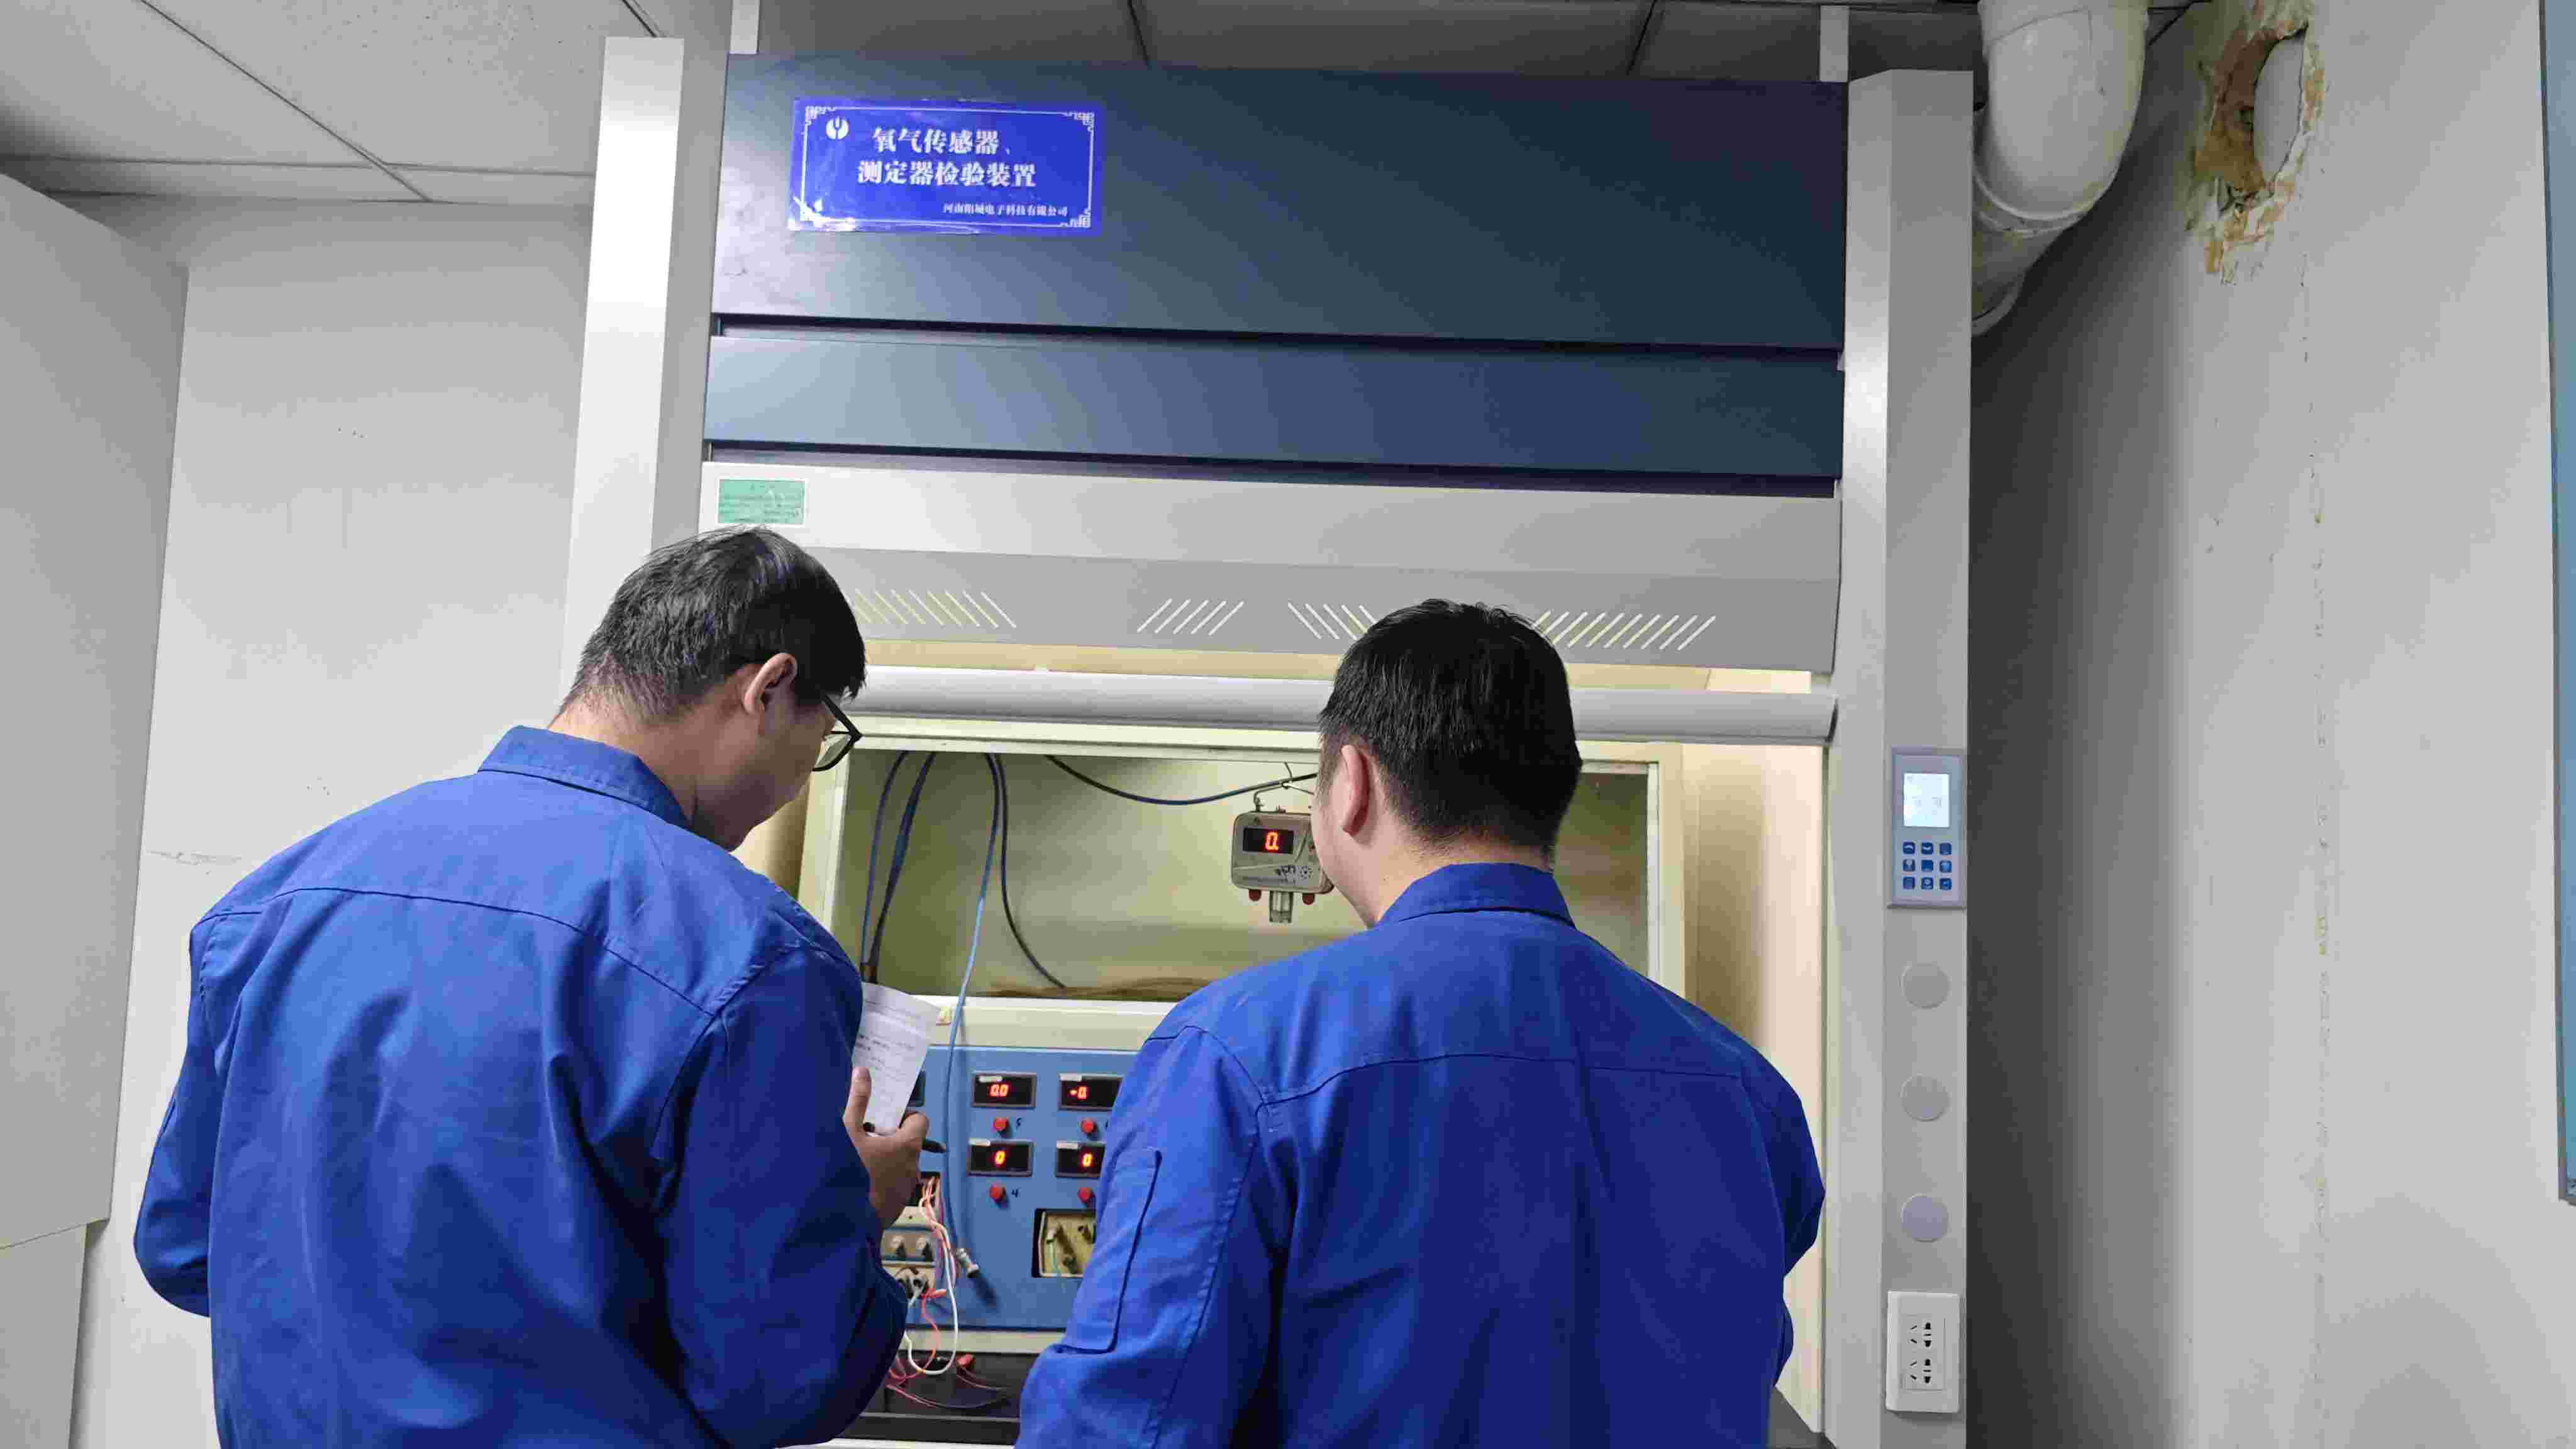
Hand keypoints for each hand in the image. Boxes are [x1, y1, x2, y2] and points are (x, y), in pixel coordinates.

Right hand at [844, 1063, 927, 1229]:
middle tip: (866, 1139)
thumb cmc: (849, 1171)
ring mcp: (906, 1187)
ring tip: (860, 1161)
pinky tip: (860, 1180)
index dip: (905, 1116)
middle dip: (891, 1138)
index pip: (921, 1120)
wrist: (845, 1220)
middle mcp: (913, 1165)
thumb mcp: (848, 1131)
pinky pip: (893, 1183)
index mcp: (908, 1145)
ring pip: (901, 1164)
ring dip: (886, 1160)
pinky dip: (882, 1179)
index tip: (884, 1119)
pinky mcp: (897, 1204)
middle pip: (909, 1142)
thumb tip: (863, 1071)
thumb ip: (858, 1101)